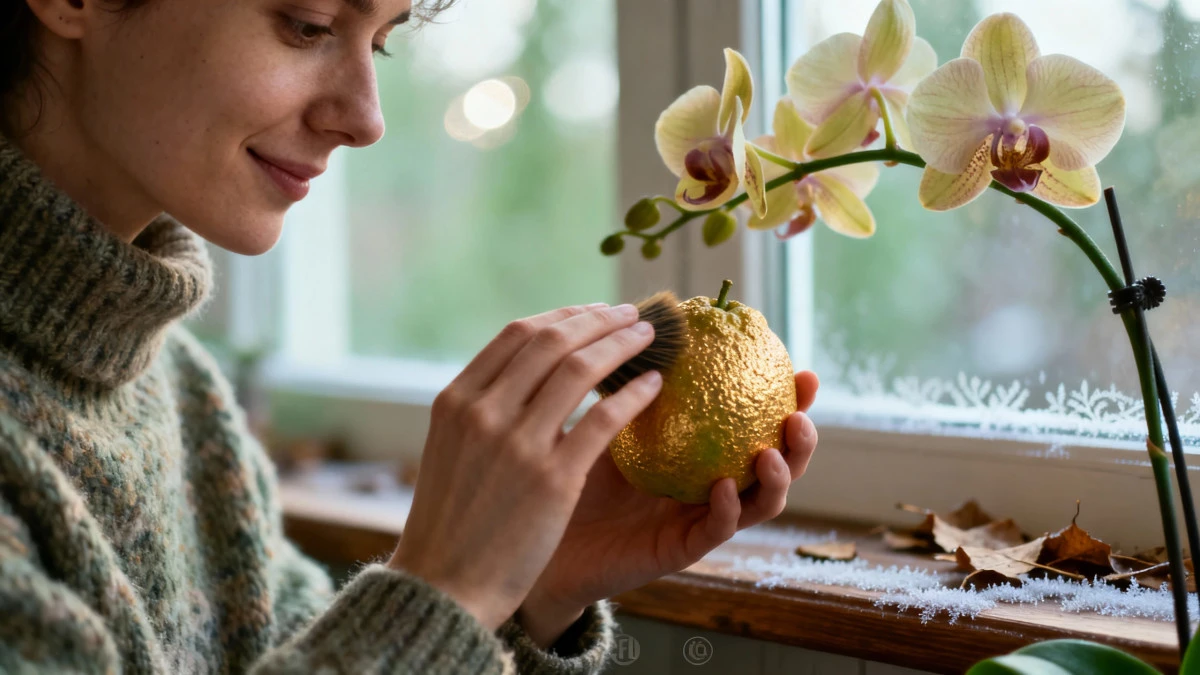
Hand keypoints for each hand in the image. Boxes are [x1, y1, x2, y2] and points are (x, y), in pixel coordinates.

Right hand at [388, 303, 664, 630]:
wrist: (443, 587)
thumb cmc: (449, 523)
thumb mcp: (450, 450)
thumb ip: (481, 409)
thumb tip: (524, 375)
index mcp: (455, 400)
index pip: (517, 334)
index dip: (562, 316)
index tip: (591, 312)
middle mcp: (483, 412)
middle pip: (551, 340)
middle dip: (597, 320)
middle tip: (630, 314)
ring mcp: (517, 443)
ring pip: (581, 369)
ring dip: (622, 345)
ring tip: (648, 338)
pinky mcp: (552, 479)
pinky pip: (604, 419)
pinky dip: (633, 394)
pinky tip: (653, 384)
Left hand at [517, 371, 819, 645]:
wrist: (548, 532)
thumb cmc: (577, 469)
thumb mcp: (609, 416)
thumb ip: (633, 381)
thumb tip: (643, 319)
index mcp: (706, 452)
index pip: (759, 423)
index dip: (790, 402)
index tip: (804, 373)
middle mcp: (713, 485)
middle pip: (778, 464)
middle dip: (801, 442)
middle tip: (800, 416)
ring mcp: (700, 519)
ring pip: (760, 504)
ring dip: (777, 479)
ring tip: (770, 453)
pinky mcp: (680, 550)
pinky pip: (714, 531)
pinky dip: (726, 509)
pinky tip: (722, 487)